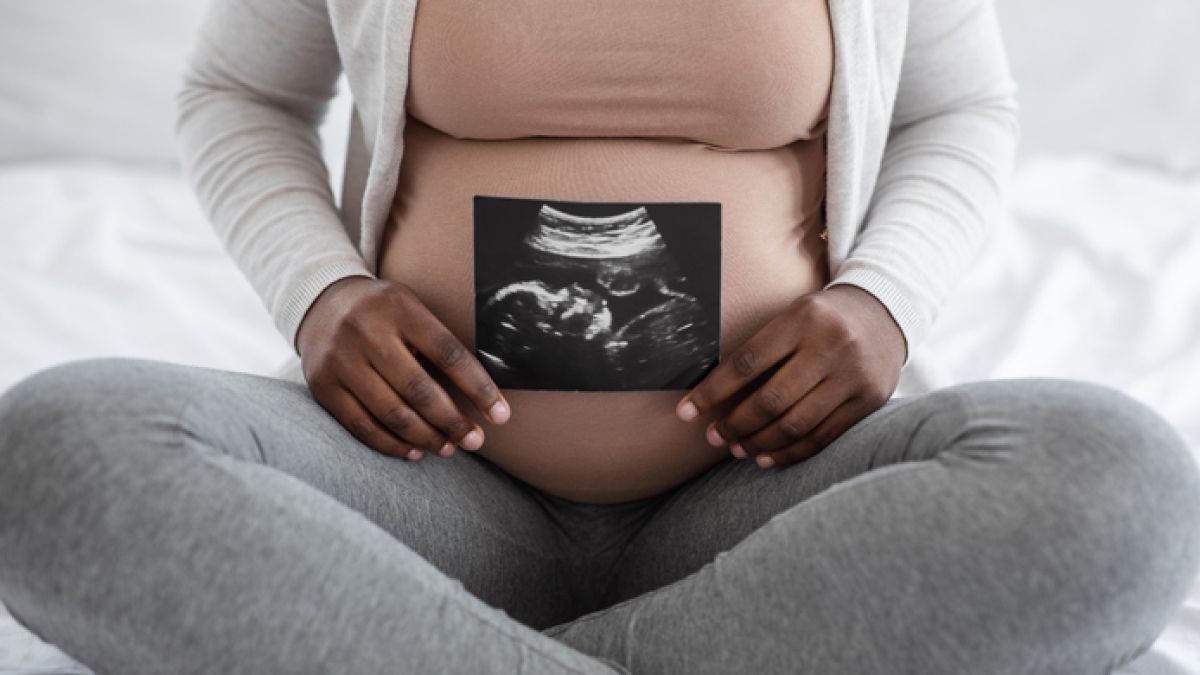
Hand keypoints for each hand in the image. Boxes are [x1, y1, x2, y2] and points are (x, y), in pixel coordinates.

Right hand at [296, 276, 510, 461]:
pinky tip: (413, 451)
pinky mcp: (323, 385)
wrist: (320, 302)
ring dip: (425, 437)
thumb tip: (482, 393)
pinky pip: (361, 425)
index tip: (500, 415)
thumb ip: (438, 342)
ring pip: (391, 412)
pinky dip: (391, 444)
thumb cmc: (383, 312)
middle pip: (419, 389)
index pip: (449, 353)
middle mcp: (368, 332)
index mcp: (400, 308)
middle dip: (453, 421)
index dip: (478, 388)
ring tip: (448, 448)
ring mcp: (341, 360)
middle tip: (474, 441)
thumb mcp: (410, 309)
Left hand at [674, 284, 905, 468]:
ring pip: (796, 424)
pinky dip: (790, 453)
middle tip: (713, 437)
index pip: (747, 363)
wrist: (885, 313)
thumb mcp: (792, 317)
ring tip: (735, 449)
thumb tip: (710, 395)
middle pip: (771, 400)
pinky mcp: (869, 401)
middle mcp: (830, 346)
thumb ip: (760, 350)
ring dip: (759, 443)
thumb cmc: (821, 319)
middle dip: (735, 425)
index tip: (686, 412)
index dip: (712, 392)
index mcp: (802, 319)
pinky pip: (822, 437)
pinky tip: (766, 458)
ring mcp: (853, 376)